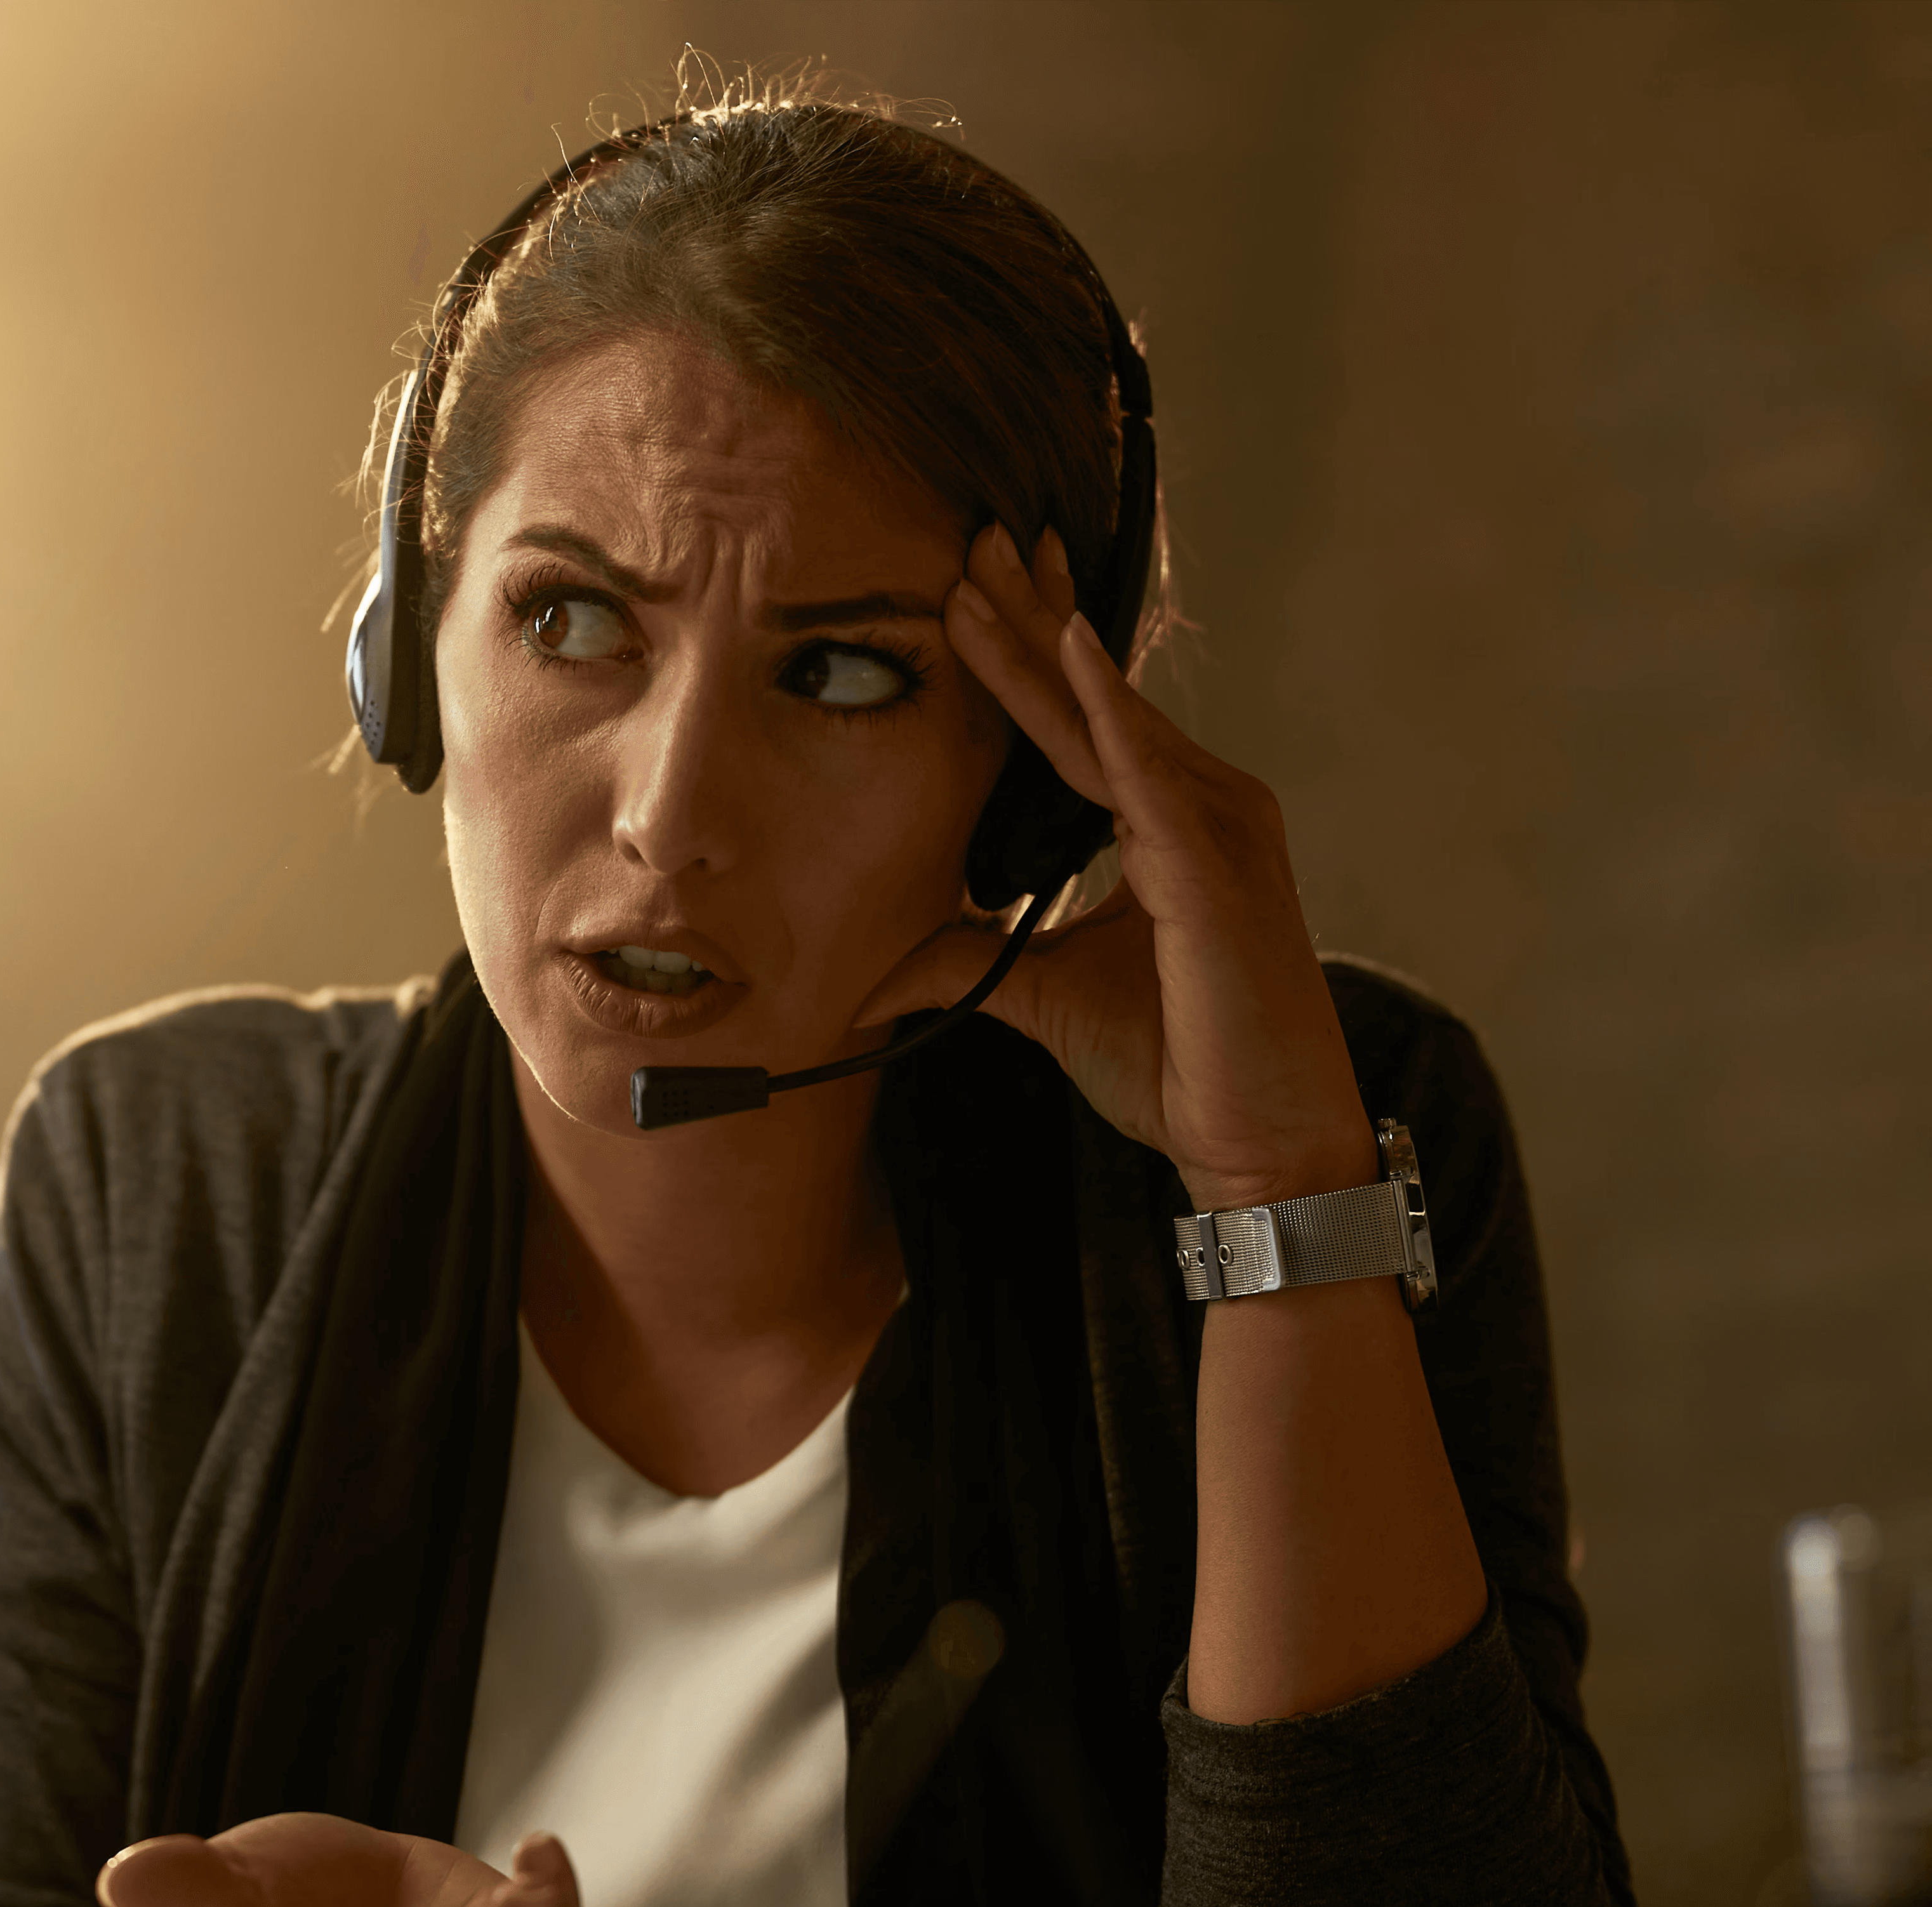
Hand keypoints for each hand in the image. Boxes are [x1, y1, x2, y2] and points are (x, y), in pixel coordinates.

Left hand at [854, 523, 1371, 1212]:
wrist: (1256, 1140)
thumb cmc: (1179, 1063)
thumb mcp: (1046, 998)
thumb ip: (971, 962)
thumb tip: (881, 964)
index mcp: (1169, 824)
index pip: (1086, 720)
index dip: (1031, 650)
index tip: (973, 587)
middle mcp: (1203, 806)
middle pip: (1098, 695)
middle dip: (1032, 612)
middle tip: (973, 535)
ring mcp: (1217, 830)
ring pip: (1110, 719)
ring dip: (1043, 645)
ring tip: (981, 576)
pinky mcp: (1215, 869)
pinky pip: (1148, 772)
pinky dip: (1106, 709)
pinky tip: (1066, 648)